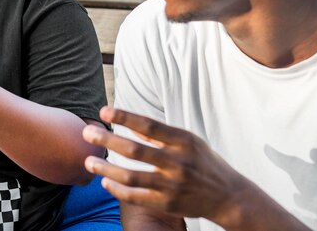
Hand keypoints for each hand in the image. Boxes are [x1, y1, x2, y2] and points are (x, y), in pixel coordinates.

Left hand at [82, 106, 250, 225]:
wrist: (229, 196)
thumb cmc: (204, 163)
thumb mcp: (189, 142)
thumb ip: (161, 135)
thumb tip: (131, 124)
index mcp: (183, 141)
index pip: (149, 126)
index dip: (125, 117)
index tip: (104, 111)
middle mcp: (178, 163)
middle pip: (135, 150)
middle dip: (107, 140)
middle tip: (86, 133)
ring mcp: (173, 186)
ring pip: (132, 177)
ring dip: (106, 169)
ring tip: (88, 161)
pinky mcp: (168, 205)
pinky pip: (136, 197)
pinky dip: (118, 190)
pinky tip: (104, 182)